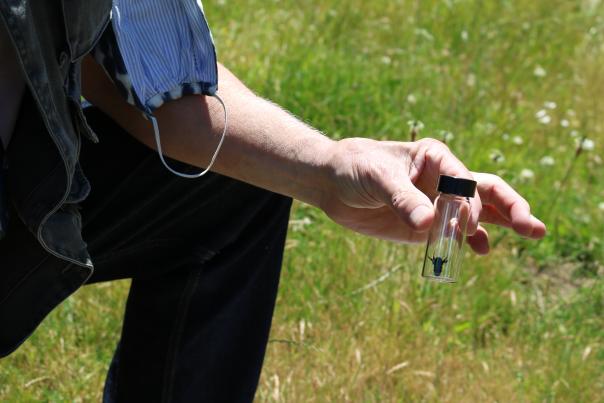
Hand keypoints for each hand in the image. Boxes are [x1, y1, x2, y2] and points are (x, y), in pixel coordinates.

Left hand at [319, 137, 545, 253]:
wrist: (333, 183)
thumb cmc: (355, 167)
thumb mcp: (377, 178)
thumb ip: (402, 199)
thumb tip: (429, 225)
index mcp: (435, 157)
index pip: (464, 179)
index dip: (471, 202)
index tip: (465, 224)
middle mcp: (443, 179)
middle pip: (485, 191)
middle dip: (511, 207)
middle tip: (533, 228)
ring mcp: (437, 202)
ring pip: (479, 212)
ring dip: (504, 222)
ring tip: (534, 232)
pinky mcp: (427, 223)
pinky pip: (456, 233)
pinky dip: (471, 240)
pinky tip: (482, 250)